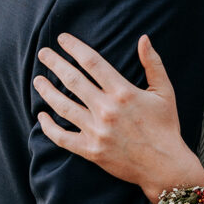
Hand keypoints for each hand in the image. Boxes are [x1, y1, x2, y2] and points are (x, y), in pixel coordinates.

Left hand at [33, 33, 203, 202]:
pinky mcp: (91, 151)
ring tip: (38, 80)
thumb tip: (144, 38)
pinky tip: (41, 116)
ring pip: (63, 106)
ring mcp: (97, 131)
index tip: (62, 39)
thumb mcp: (165, 91)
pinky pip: (62, 138)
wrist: (164, 165)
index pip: (92, 62)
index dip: (74, 48)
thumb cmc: (166, 126)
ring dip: (47, 91)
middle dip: (55, 63)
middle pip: (73, 80)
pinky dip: (48, 127)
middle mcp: (107, 110)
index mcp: (124, 92)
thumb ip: (153, 63)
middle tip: (43, 53)